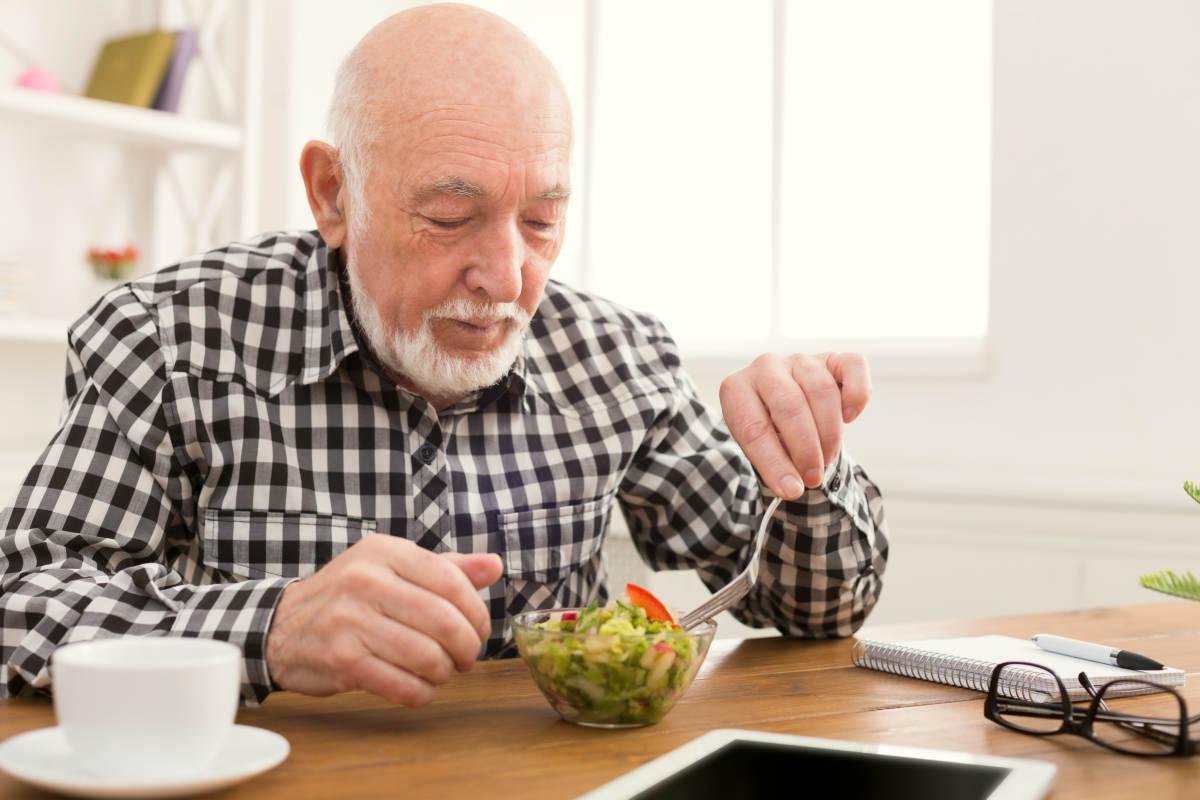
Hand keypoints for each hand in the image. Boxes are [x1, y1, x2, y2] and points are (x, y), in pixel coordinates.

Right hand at [265, 535, 503, 705]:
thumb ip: (446, 567)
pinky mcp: (342, 660)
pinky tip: (420, 687)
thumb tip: (494, 565)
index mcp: (384, 552)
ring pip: (426, 657)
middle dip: (467, 647)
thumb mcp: (392, 567)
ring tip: (442, 671)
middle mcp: (365, 581)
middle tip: (465, 657)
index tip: (478, 629)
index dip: (476, 611)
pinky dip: (422, 693)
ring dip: (444, 672)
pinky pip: (402, 685)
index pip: (450, 581)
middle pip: (444, 622)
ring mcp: (350, 621)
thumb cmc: (349, 596)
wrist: (282, 626)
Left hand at [719, 352, 870, 498]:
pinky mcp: (832, 357)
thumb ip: (773, 464)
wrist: (782, 407)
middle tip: (814, 477)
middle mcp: (765, 366)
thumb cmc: (769, 431)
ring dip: (829, 433)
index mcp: (736, 389)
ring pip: (822, 391)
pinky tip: (849, 418)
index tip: (791, 491)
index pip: (754, 428)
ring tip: (826, 457)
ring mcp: (799, 360)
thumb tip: (794, 488)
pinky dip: (856, 396)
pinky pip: (853, 367)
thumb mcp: (760, 448)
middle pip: (790, 406)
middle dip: (806, 449)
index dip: (774, 463)